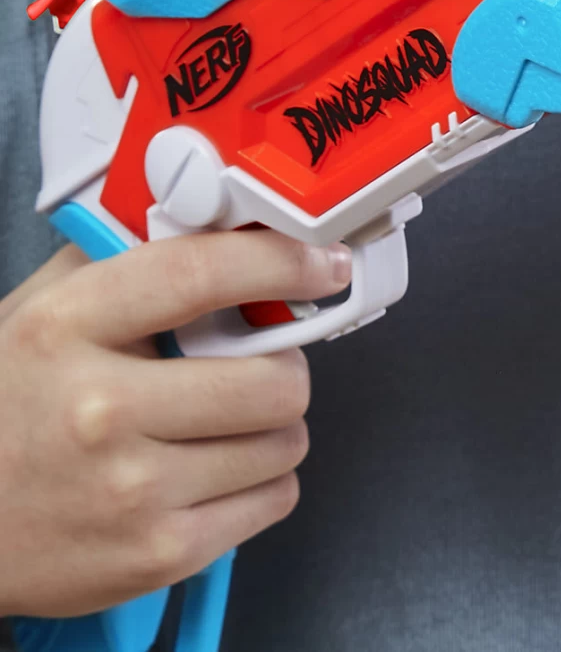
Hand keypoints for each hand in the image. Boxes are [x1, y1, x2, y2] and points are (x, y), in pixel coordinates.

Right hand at [0, 230, 350, 617]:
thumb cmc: (7, 410)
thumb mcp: (42, 312)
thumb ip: (125, 255)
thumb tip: (217, 217)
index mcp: (70, 328)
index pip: (203, 274)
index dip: (280, 262)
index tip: (320, 265)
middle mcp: (100, 409)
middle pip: (273, 377)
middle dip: (282, 367)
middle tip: (258, 367)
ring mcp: (130, 489)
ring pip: (284, 440)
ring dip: (273, 428)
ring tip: (227, 424)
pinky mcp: (156, 553)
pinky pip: (274, 499)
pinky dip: (263, 482)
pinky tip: (218, 472)